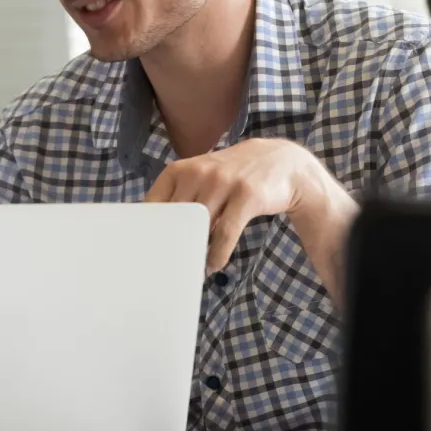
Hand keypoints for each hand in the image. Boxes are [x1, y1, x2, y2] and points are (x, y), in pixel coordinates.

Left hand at [144, 138, 356, 281]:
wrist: (283, 162)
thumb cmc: (233, 176)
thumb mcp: (203, 177)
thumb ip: (182, 197)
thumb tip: (159, 233)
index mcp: (182, 169)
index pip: (154, 202)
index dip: (149, 228)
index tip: (148, 248)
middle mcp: (200, 172)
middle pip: (175, 218)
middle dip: (172, 244)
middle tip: (170, 264)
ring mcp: (224, 182)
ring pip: (199, 227)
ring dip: (195, 252)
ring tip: (193, 268)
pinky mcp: (246, 195)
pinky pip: (225, 232)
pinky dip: (217, 253)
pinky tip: (214, 264)